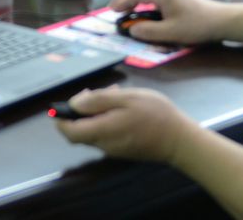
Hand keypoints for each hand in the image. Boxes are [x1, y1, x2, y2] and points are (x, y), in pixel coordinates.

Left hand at [54, 86, 199, 163]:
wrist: (180, 141)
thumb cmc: (156, 114)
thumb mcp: (127, 98)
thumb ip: (98, 101)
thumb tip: (74, 104)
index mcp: (102, 131)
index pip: (68, 132)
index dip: (61, 118)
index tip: (65, 103)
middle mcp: (104, 145)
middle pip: (79, 132)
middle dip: (81, 112)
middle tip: (95, 93)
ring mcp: (113, 150)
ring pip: (93, 131)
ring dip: (95, 114)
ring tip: (114, 96)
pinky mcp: (123, 150)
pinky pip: (105, 134)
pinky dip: (105, 120)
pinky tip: (122, 108)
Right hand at [108, 0, 228, 44]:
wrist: (224, 21)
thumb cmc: (197, 26)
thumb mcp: (171, 32)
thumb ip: (149, 32)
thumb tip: (132, 29)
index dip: (123, 0)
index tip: (111, 10)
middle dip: (128, 0)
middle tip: (117, 11)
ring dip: (139, 3)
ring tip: (130, 14)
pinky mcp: (183, 1)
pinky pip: (160, 0)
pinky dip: (149, 6)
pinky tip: (150, 16)